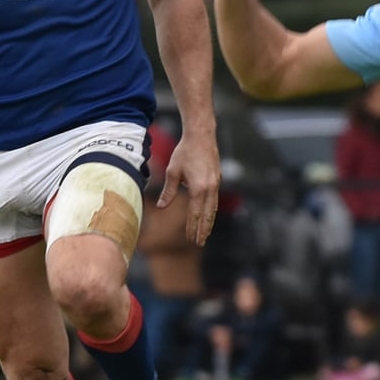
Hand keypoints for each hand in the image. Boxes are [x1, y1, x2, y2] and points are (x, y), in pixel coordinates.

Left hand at [158, 129, 221, 245]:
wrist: (201, 136)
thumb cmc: (184, 152)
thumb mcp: (172, 172)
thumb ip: (168, 191)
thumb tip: (162, 207)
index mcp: (198, 188)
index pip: (195, 214)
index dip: (192, 227)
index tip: (190, 239)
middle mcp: (210, 188)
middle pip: (207, 215)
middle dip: (203, 230)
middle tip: (200, 243)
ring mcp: (216, 184)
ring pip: (213, 208)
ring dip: (209, 222)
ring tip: (206, 233)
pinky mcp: (217, 179)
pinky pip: (215, 199)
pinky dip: (212, 210)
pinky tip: (209, 215)